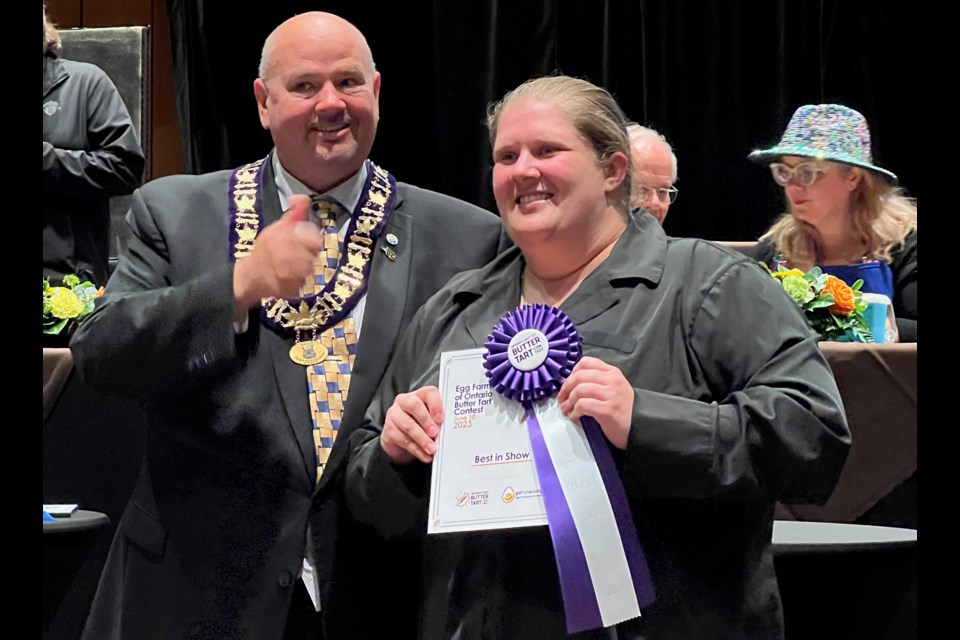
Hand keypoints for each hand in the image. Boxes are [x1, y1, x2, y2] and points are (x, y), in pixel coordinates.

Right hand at [233, 195, 323, 314]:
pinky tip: (289, 274)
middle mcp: (289, 256)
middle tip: (296, 252)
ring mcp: (291, 274)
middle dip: (307, 252)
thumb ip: (294, 212)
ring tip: (292, 263)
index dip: (310, 238)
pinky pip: (304, 281)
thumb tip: (303, 198)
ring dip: (304, 265)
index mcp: (286, 237)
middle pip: (313, 253)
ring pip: (310, 267)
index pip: (314, 238)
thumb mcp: (278, 227)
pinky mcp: (293, 288)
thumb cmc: (265, 250)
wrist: (251, 275)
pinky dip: (299, 278)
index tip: (302, 239)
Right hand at [380, 386, 442, 463]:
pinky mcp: (389, 430)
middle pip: (414, 406)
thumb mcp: (430, 419)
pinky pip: (403, 439)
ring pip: (408, 425)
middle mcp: (404, 401)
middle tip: (435, 433)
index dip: (436, 405)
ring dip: (422, 439)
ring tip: (432, 449)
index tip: (441, 419)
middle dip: (426, 421)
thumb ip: (438, 421)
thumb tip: (449, 431)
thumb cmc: (420, 425)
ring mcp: (394, 415)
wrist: (399, 438)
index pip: (428, 392)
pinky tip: (425, 455)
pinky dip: (416, 449)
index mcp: (419, 395)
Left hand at [557, 357, 633, 448]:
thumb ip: (598, 382)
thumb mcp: (615, 388)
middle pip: (579, 376)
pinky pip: (583, 405)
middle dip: (565, 388)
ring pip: (580, 390)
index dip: (571, 372)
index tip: (567, 383)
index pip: (586, 362)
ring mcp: (611, 394)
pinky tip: (575, 416)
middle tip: (562, 398)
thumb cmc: (626, 411)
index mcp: (612, 373)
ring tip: (566, 409)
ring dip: (568, 401)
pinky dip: (575, 411)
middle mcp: (612, 381)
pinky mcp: (607, 409)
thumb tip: (573, 384)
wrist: (642, 427)